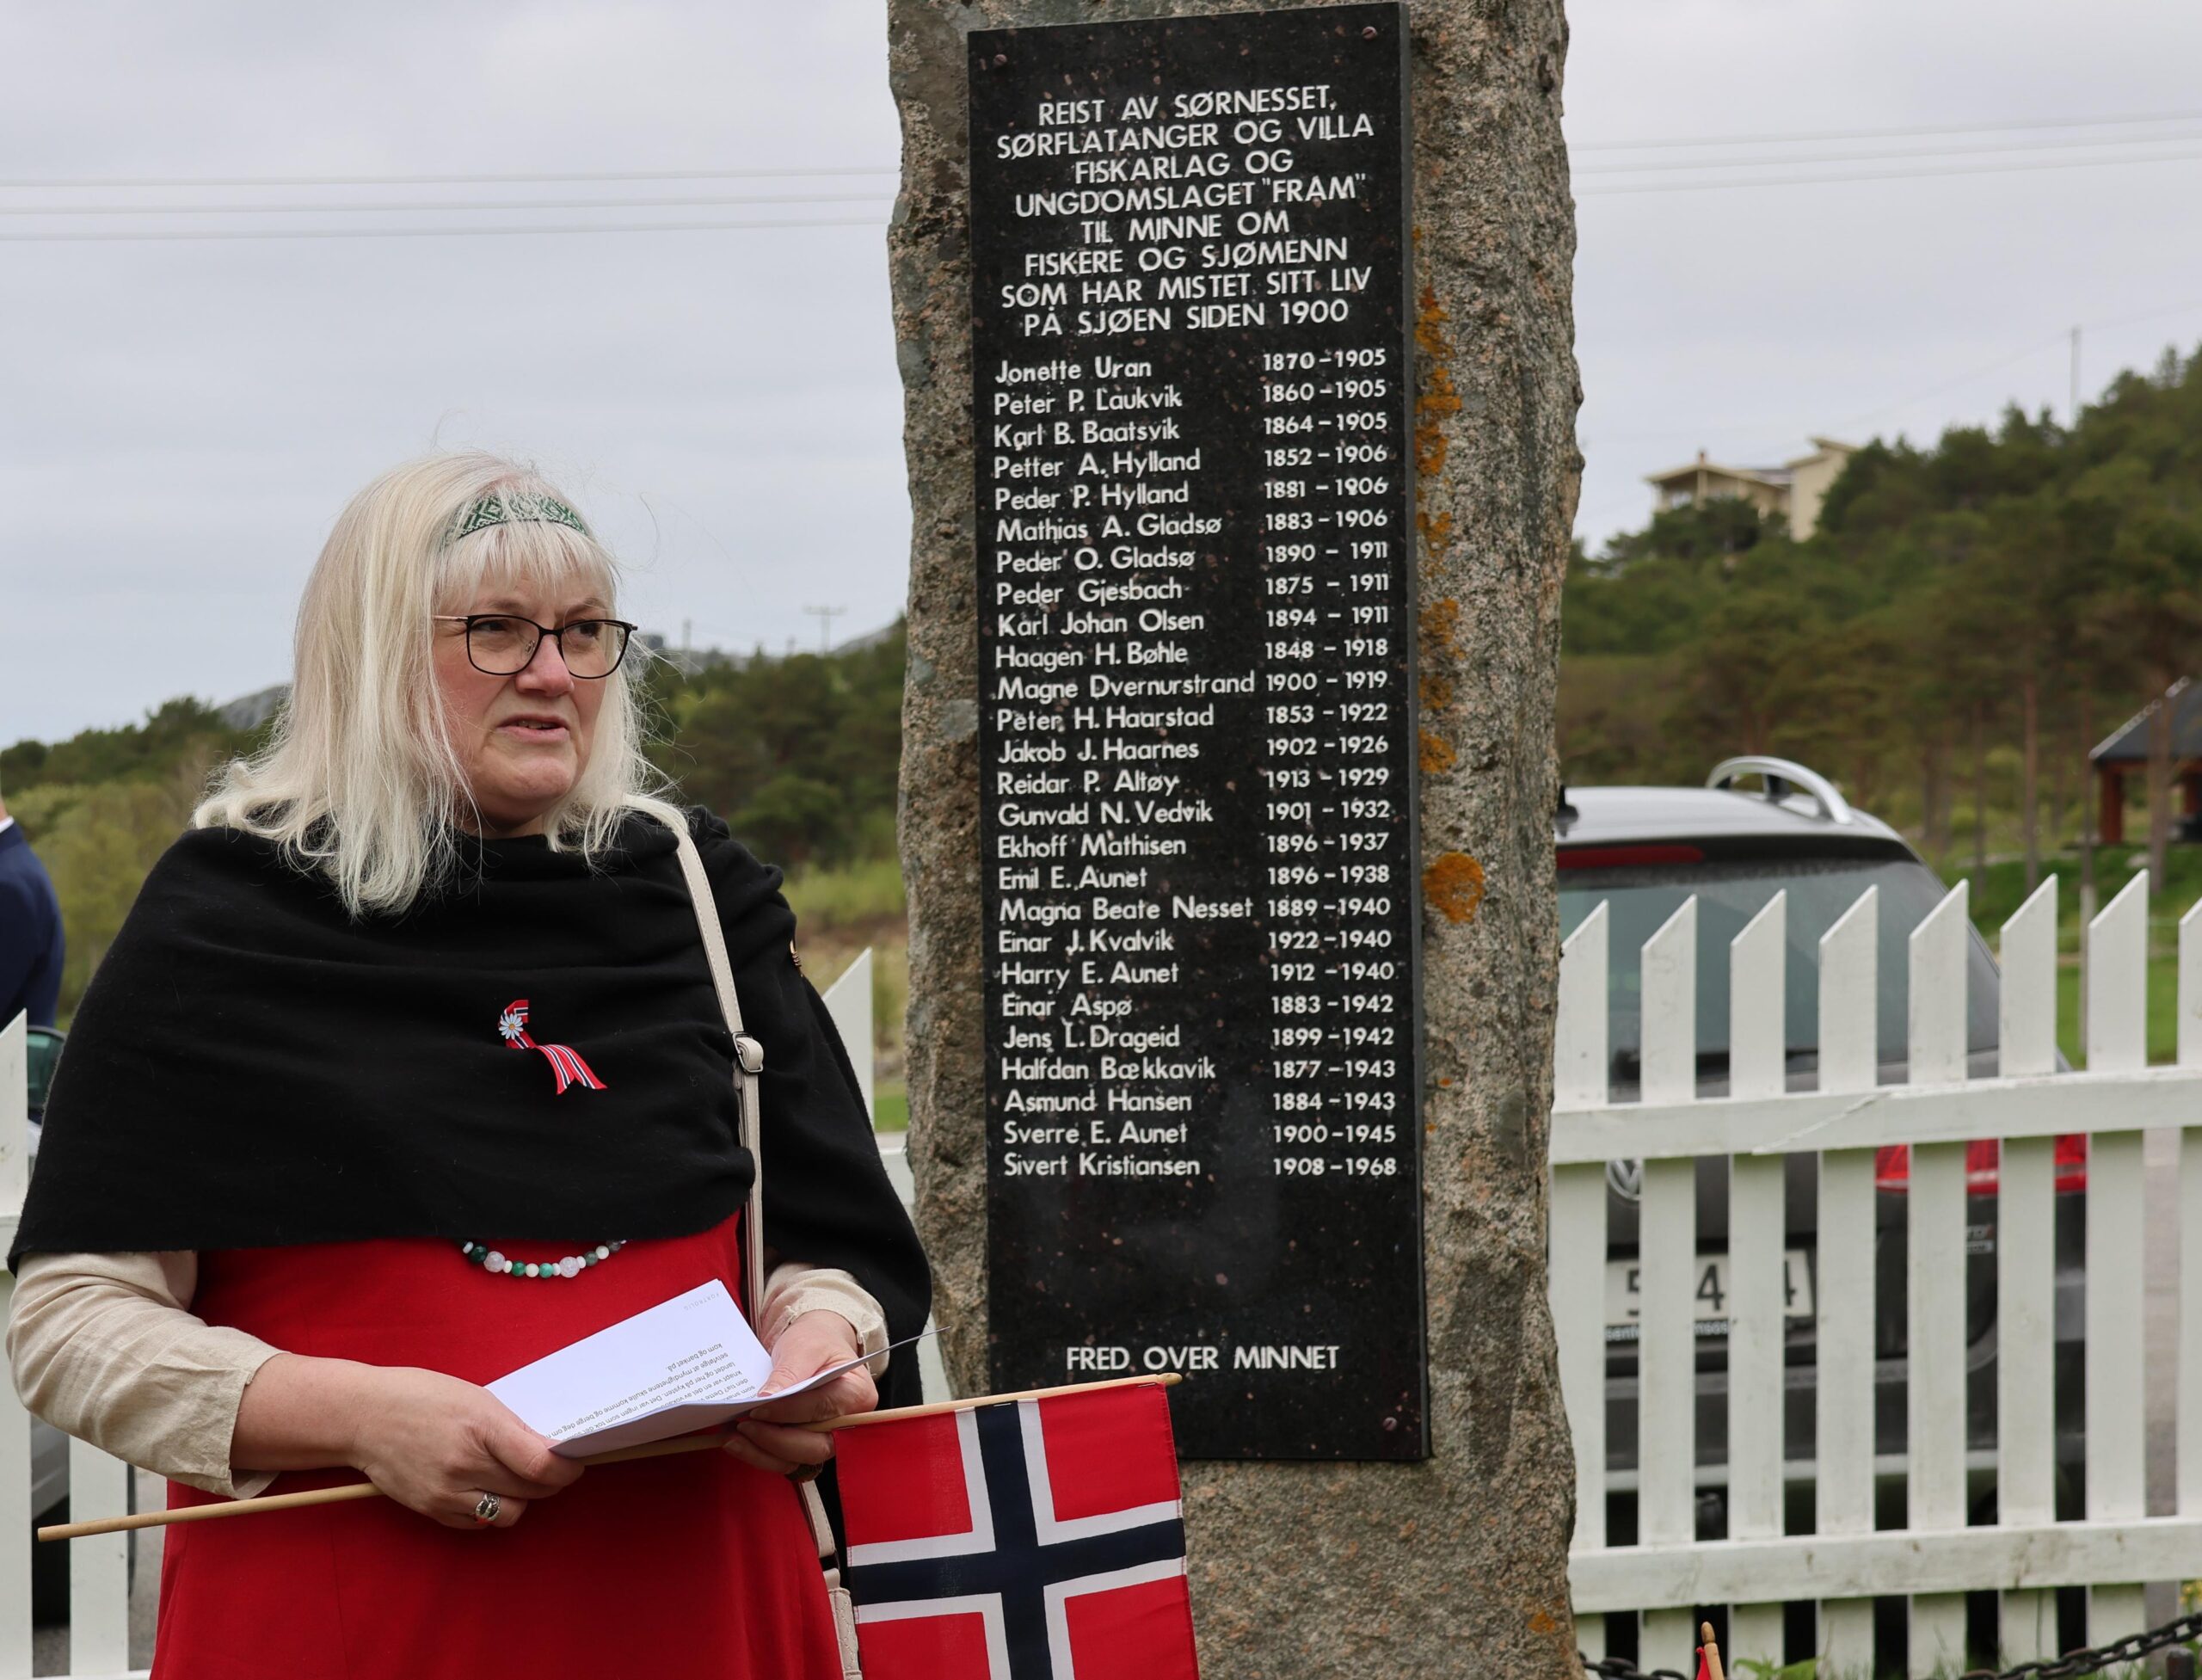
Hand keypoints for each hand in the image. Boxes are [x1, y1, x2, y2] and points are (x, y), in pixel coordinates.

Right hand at [345, 1364, 583, 1529]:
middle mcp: (464, 1466)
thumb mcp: (476, 1398)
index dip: (566, 1470)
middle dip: (549, 1483)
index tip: (574, 1464)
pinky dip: (490, 1511)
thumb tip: (550, 1451)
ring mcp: (445, 1493)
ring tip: (519, 1481)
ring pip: (507, 1514)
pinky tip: (487, 1490)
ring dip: (521, 1500)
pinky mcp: (430, 1510)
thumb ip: (513, 1428)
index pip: (539, 1465)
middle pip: (529, 1492)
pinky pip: (477, 1524)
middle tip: (552, 1470)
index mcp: (481, 1428)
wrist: (363, 1416)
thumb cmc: (421, 1396)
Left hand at [723, 1312, 877, 1477]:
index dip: (788, 1411)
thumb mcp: (805, 1346)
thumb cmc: (816, 1342)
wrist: (814, 1347)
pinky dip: (759, 1454)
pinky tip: (737, 1442)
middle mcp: (847, 1424)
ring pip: (795, 1460)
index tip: (757, 1406)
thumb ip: (789, 1372)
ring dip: (761, 1453)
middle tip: (743, 1425)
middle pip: (814, 1446)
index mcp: (857, 1394)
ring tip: (731, 1437)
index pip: (822, 1409)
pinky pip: (783, 1461)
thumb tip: (767, 1398)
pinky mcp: (806, 1446)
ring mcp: (827, 1439)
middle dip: (774, 1439)